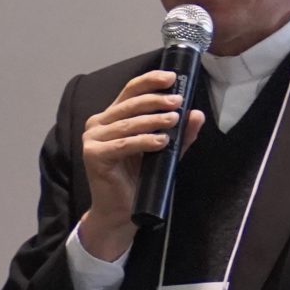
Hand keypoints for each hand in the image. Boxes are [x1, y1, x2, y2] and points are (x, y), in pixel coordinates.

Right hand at [77, 70, 204, 259]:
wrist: (121, 212)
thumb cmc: (138, 180)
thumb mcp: (164, 152)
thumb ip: (180, 135)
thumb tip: (197, 114)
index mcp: (112, 116)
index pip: (130, 91)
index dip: (150, 81)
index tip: (172, 77)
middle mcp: (98, 123)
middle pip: (129, 104)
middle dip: (156, 100)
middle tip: (177, 101)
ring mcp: (93, 139)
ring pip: (127, 123)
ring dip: (152, 120)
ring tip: (174, 120)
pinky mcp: (94, 155)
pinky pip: (123, 144)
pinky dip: (143, 141)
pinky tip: (161, 141)